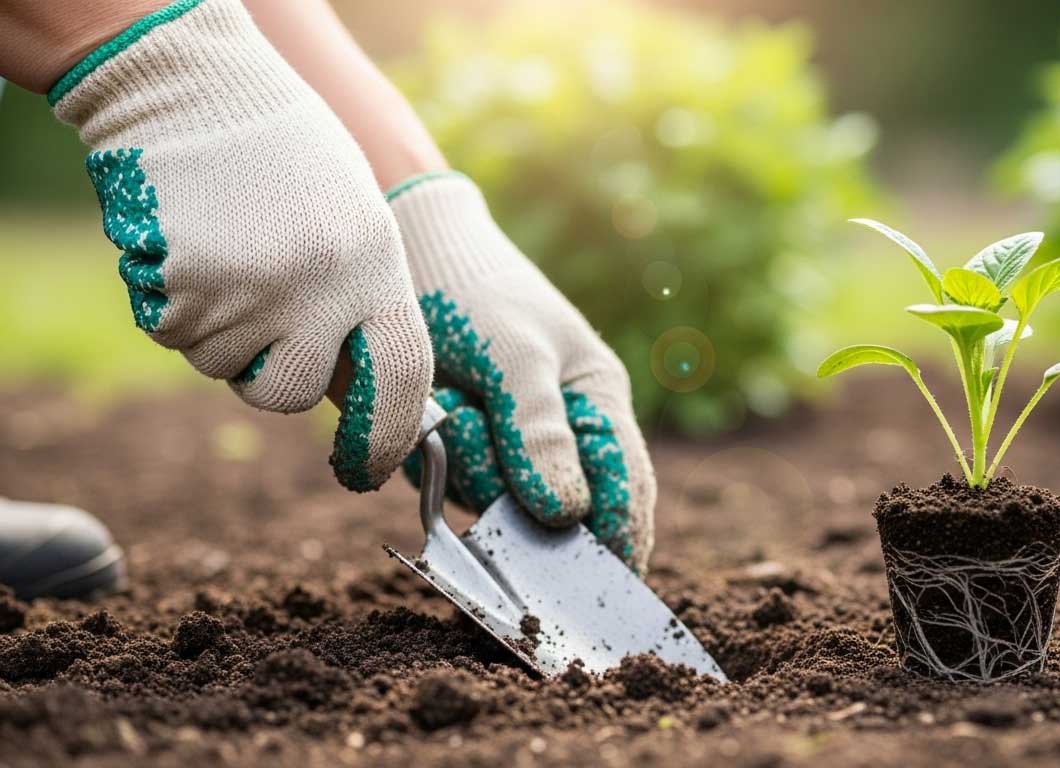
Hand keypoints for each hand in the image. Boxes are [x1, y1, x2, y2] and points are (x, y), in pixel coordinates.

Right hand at [50, 0, 431, 490]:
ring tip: (228, 252)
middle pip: (291, 394)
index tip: (369, 470)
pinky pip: (174, 333)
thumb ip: (363, 304)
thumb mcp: (355, 222)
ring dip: (219, 332)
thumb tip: (364, 398)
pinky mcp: (181, 285)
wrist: (195, 84)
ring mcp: (249, 290)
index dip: (386, 438)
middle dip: (271, 380)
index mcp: (377, 267)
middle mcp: (320, 288)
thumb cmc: (286, 156)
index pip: (402, 380)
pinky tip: (191, 244)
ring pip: (223, 366)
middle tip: (260, 323)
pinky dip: (176, 305)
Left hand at [389, 172, 654, 569]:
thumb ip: (540, 432)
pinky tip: (434, 410)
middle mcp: (559, 434)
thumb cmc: (478, 291)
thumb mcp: (516, 355)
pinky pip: (452, 486)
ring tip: (452, 402)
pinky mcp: (460, 450)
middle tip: (491, 452)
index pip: (625, 488)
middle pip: (560, 512)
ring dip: (470, 467)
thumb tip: (565, 515)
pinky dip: (437, 458)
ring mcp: (508, 446)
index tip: (600, 586)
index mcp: (598, 404)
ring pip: (497, 504)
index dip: (617, 539)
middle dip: (523, 497)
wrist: (403, 253)